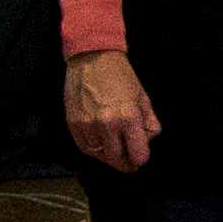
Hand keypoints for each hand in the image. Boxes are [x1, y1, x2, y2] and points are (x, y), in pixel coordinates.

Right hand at [63, 50, 156, 174]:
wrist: (93, 59)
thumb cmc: (122, 77)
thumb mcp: (143, 98)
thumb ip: (149, 123)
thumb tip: (147, 142)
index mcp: (128, 117)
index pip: (138, 155)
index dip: (141, 158)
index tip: (140, 157)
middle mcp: (107, 124)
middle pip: (117, 159)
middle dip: (125, 162)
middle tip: (129, 162)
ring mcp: (87, 125)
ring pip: (100, 155)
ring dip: (109, 156)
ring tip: (115, 150)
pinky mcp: (73, 124)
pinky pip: (85, 147)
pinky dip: (94, 149)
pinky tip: (101, 143)